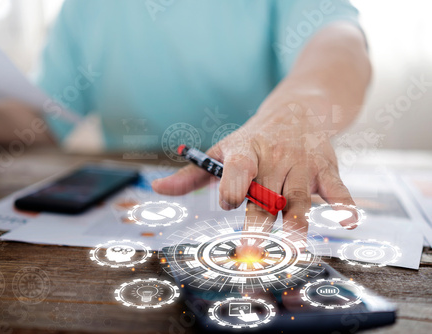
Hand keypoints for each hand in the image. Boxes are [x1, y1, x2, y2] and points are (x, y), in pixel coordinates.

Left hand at [152, 87, 357, 240]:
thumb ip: (191, 175)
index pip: (238, 167)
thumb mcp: (222, 150)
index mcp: (245, 152)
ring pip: (298, 198)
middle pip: (265, 195)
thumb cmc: (253, 139)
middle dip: (259, 223)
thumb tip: (155, 190)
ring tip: (295, 246)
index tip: (228, 202)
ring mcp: (301, 165)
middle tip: (251, 251)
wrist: (298, 109)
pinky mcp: (325, 169)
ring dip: (297, 222)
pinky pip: (336, 188)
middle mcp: (273, 159)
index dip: (234, 184)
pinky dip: (344, 203)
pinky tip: (349, 220)